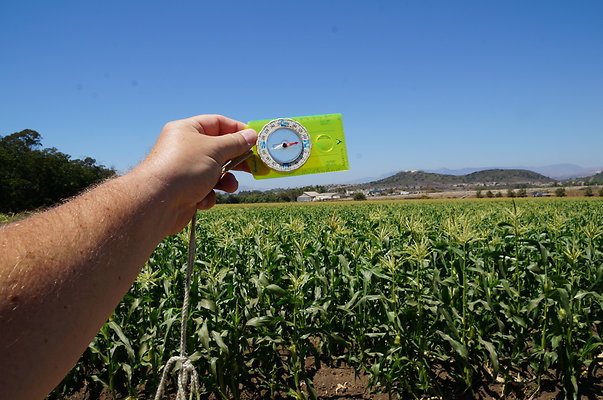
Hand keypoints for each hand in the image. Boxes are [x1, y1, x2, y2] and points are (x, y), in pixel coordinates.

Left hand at [135, 114, 256, 233]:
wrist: (158, 203)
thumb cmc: (185, 168)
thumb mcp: (215, 150)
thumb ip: (236, 143)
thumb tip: (252, 135)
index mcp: (188, 130)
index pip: (217, 123)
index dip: (237, 130)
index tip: (255, 139)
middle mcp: (186, 148)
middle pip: (219, 149)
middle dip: (236, 159)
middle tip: (254, 165)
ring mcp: (186, 170)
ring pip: (215, 172)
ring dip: (226, 181)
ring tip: (229, 186)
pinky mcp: (186, 191)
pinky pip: (206, 189)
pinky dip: (209, 195)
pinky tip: (202, 199)